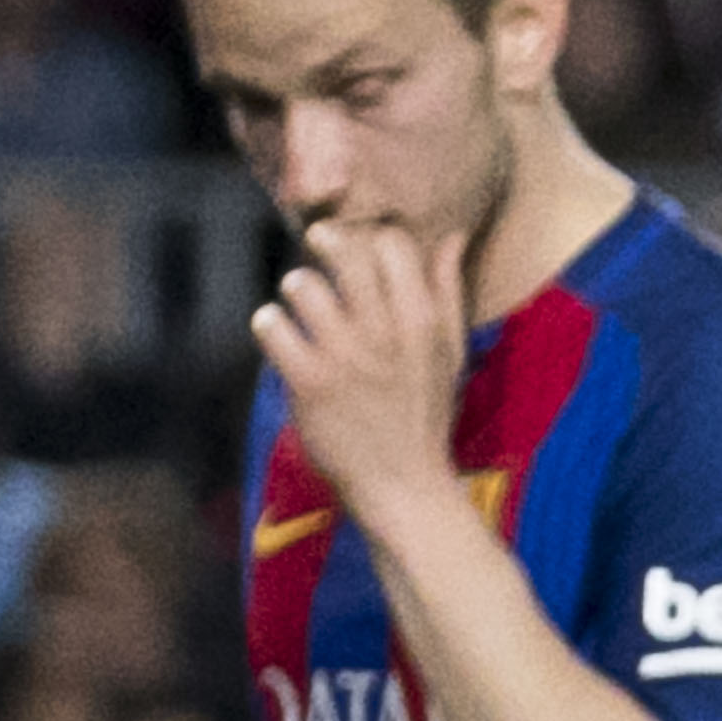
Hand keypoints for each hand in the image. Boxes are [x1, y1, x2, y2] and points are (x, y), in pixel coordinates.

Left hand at [251, 217, 476, 520]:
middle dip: (324, 243)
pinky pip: (272, 327)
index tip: (358, 249)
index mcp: (421, 320)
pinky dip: (270, 326)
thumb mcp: (449, 353)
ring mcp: (344, 357)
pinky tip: (280, 336)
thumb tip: (451, 235)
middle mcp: (384, 332)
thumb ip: (448, 291)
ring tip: (300, 303)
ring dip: (296, 288)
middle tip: (317, 250)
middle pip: (343, 251)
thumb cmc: (425, 416)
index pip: (391, 242)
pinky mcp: (309, 383)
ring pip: (301, 285)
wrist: (403, 485)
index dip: (369, 236)